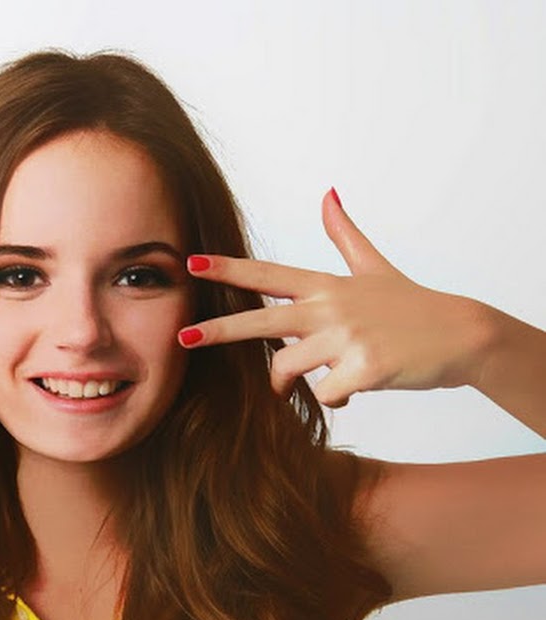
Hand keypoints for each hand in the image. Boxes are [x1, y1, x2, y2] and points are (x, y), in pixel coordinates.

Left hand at [178, 189, 492, 407]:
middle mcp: (332, 307)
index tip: (192, 262)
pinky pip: (324, 395)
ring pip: (289, 368)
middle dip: (219, 330)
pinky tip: (354, 392)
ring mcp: (348, 337)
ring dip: (293, 384)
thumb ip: (345, 235)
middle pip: (262, 320)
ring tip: (323, 380)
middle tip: (183, 338)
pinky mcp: (365, 368)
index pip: (269, 274)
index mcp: (328, 285)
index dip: (229, 268)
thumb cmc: (412, 305)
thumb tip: (328, 193)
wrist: (462, 334)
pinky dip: (334, 400)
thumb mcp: (375, 267)